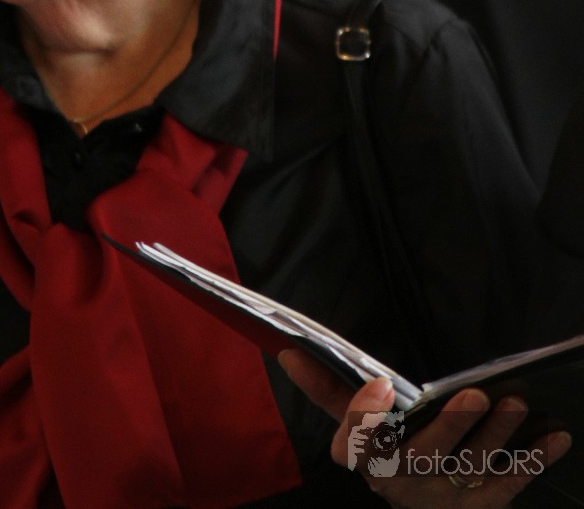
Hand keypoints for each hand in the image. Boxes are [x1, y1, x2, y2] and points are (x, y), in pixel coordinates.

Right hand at [278, 347, 571, 505]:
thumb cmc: (386, 456)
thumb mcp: (355, 429)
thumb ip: (327, 390)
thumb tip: (287, 350)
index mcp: (369, 462)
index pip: (357, 445)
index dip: (365, 418)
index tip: (379, 384)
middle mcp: (405, 486)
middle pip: (426, 457)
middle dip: (451, 427)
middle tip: (475, 394)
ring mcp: (447, 499)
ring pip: (474, 467)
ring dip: (499, 436)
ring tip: (516, 402)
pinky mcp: (484, 505)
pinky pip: (513, 483)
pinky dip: (536, 459)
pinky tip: (556, 435)